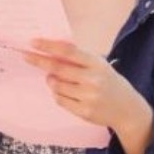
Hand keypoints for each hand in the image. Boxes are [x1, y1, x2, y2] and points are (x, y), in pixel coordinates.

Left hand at [25, 38, 153, 135]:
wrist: (128, 109)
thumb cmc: (109, 82)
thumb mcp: (99, 65)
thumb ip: (79, 59)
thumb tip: (50, 50)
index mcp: (97, 64)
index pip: (68, 51)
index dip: (49, 46)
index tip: (33, 42)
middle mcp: (93, 79)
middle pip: (58, 68)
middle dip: (39, 61)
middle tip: (26, 56)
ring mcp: (89, 97)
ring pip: (56, 86)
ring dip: (50, 80)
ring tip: (54, 78)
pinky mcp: (84, 111)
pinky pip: (60, 100)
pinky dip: (57, 94)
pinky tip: (64, 91)